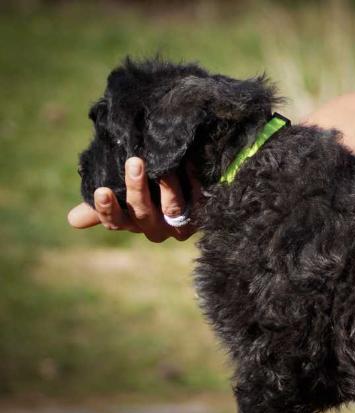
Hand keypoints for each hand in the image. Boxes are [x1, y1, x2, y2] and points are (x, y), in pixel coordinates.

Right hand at [67, 157, 199, 241]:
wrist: (185, 183)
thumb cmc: (147, 190)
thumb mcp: (122, 195)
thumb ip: (102, 205)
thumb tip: (72, 221)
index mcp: (131, 223)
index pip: (114, 221)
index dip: (107, 209)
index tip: (102, 190)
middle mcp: (155, 229)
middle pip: (142, 213)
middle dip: (137, 188)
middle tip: (135, 162)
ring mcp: (180, 225)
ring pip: (171, 210)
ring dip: (167, 186)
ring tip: (164, 166)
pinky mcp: (202, 215)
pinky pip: (197, 200)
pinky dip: (191, 181)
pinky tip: (187, 163)